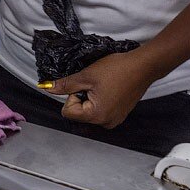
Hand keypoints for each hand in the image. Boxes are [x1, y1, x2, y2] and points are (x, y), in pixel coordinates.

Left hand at [43, 50, 161, 128]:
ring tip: (104, 85)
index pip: (68, 112)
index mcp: (96, 116)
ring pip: (89, 111)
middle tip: (95, 84)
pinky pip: (100, 111)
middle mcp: (105, 123)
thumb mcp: (86, 76)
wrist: (143, 66)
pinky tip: (110, 88)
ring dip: (90, 98)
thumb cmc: (116, 69)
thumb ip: (65, 85)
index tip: (85, 85)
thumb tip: (47, 88)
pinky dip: (100, 100)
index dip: (72, 95)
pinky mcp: (119, 115)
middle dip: (81, 97)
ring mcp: (114, 120)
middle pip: (78, 113)